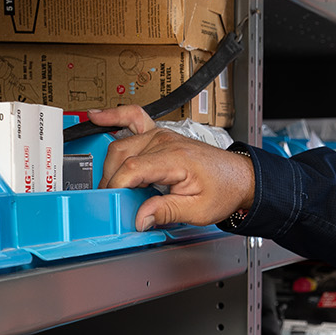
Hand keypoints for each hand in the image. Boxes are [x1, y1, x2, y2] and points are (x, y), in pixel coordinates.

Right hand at [87, 106, 254, 230]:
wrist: (239, 177)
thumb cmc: (223, 190)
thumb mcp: (198, 210)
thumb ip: (166, 212)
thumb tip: (140, 218)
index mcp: (174, 158)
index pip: (132, 169)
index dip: (117, 188)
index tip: (112, 204)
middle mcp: (165, 141)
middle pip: (121, 156)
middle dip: (110, 181)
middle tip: (111, 203)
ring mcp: (161, 134)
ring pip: (121, 145)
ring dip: (110, 165)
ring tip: (109, 186)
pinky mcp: (160, 134)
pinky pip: (133, 118)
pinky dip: (114, 116)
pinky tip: (97, 116)